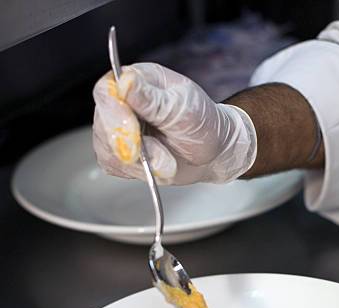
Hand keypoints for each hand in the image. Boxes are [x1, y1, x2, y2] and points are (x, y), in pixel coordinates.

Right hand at [92, 63, 256, 184]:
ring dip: (140, 163)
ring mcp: (118, 129)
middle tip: (158, 160)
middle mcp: (122, 102)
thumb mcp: (183, 108)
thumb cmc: (202, 123)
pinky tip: (158, 167)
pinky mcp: (120, 154)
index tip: (133, 136)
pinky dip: (136, 172)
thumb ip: (152, 99)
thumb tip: (125, 82)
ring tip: (168, 164)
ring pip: (108, 149)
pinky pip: (114, 165)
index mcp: (137, 80)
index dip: (115, 115)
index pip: (107, 92)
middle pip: (103, 123)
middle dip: (129, 145)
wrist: (213, 152)